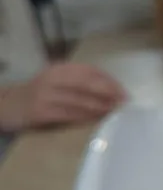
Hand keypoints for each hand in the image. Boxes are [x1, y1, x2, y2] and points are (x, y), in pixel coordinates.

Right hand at [0, 63, 126, 133]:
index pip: (91, 71)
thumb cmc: (40, 94)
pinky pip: (67, 114)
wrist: (6, 105)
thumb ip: (81, 82)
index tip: (124, 92)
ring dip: (99, 107)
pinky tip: (95, 120)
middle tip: (123, 103)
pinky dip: (84, 117)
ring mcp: (45, 94)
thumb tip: (113, 90)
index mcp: (60, 68)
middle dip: (108, 93)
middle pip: (87, 84)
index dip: (110, 82)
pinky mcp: (40, 112)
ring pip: (79, 100)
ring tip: (113, 113)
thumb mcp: (59, 81)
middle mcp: (53, 78)